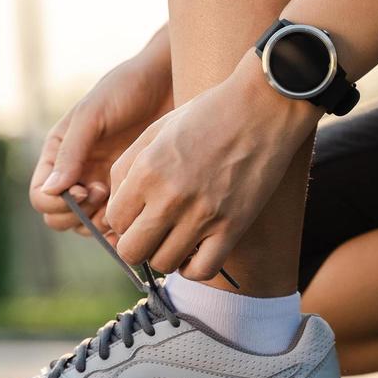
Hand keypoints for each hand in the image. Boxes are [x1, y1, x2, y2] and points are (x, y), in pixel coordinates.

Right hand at [31, 33, 172, 234]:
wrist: (167, 81)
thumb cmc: (126, 89)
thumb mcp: (93, 114)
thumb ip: (71, 152)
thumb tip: (50, 190)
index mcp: (58, 154)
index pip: (41, 196)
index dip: (57, 203)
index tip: (84, 191)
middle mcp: (76, 174)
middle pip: (59, 218)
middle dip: (78, 215)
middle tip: (104, 194)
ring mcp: (101, 185)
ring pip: (86, 226)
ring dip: (100, 224)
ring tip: (124, 200)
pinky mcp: (128, 192)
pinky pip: (115, 222)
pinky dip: (121, 225)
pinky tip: (138, 211)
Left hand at [104, 52, 318, 279]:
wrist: (264, 107)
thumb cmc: (209, 113)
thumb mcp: (157, 129)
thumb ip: (128, 167)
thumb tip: (116, 204)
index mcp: (146, 170)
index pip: (114, 220)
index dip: (122, 220)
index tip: (137, 213)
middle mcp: (170, 197)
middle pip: (131, 251)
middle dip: (136, 244)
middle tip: (151, 232)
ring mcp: (203, 215)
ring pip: (164, 264)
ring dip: (165, 255)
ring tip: (175, 238)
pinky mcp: (233, 227)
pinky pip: (202, 270)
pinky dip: (194, 268)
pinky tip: (196, 251)